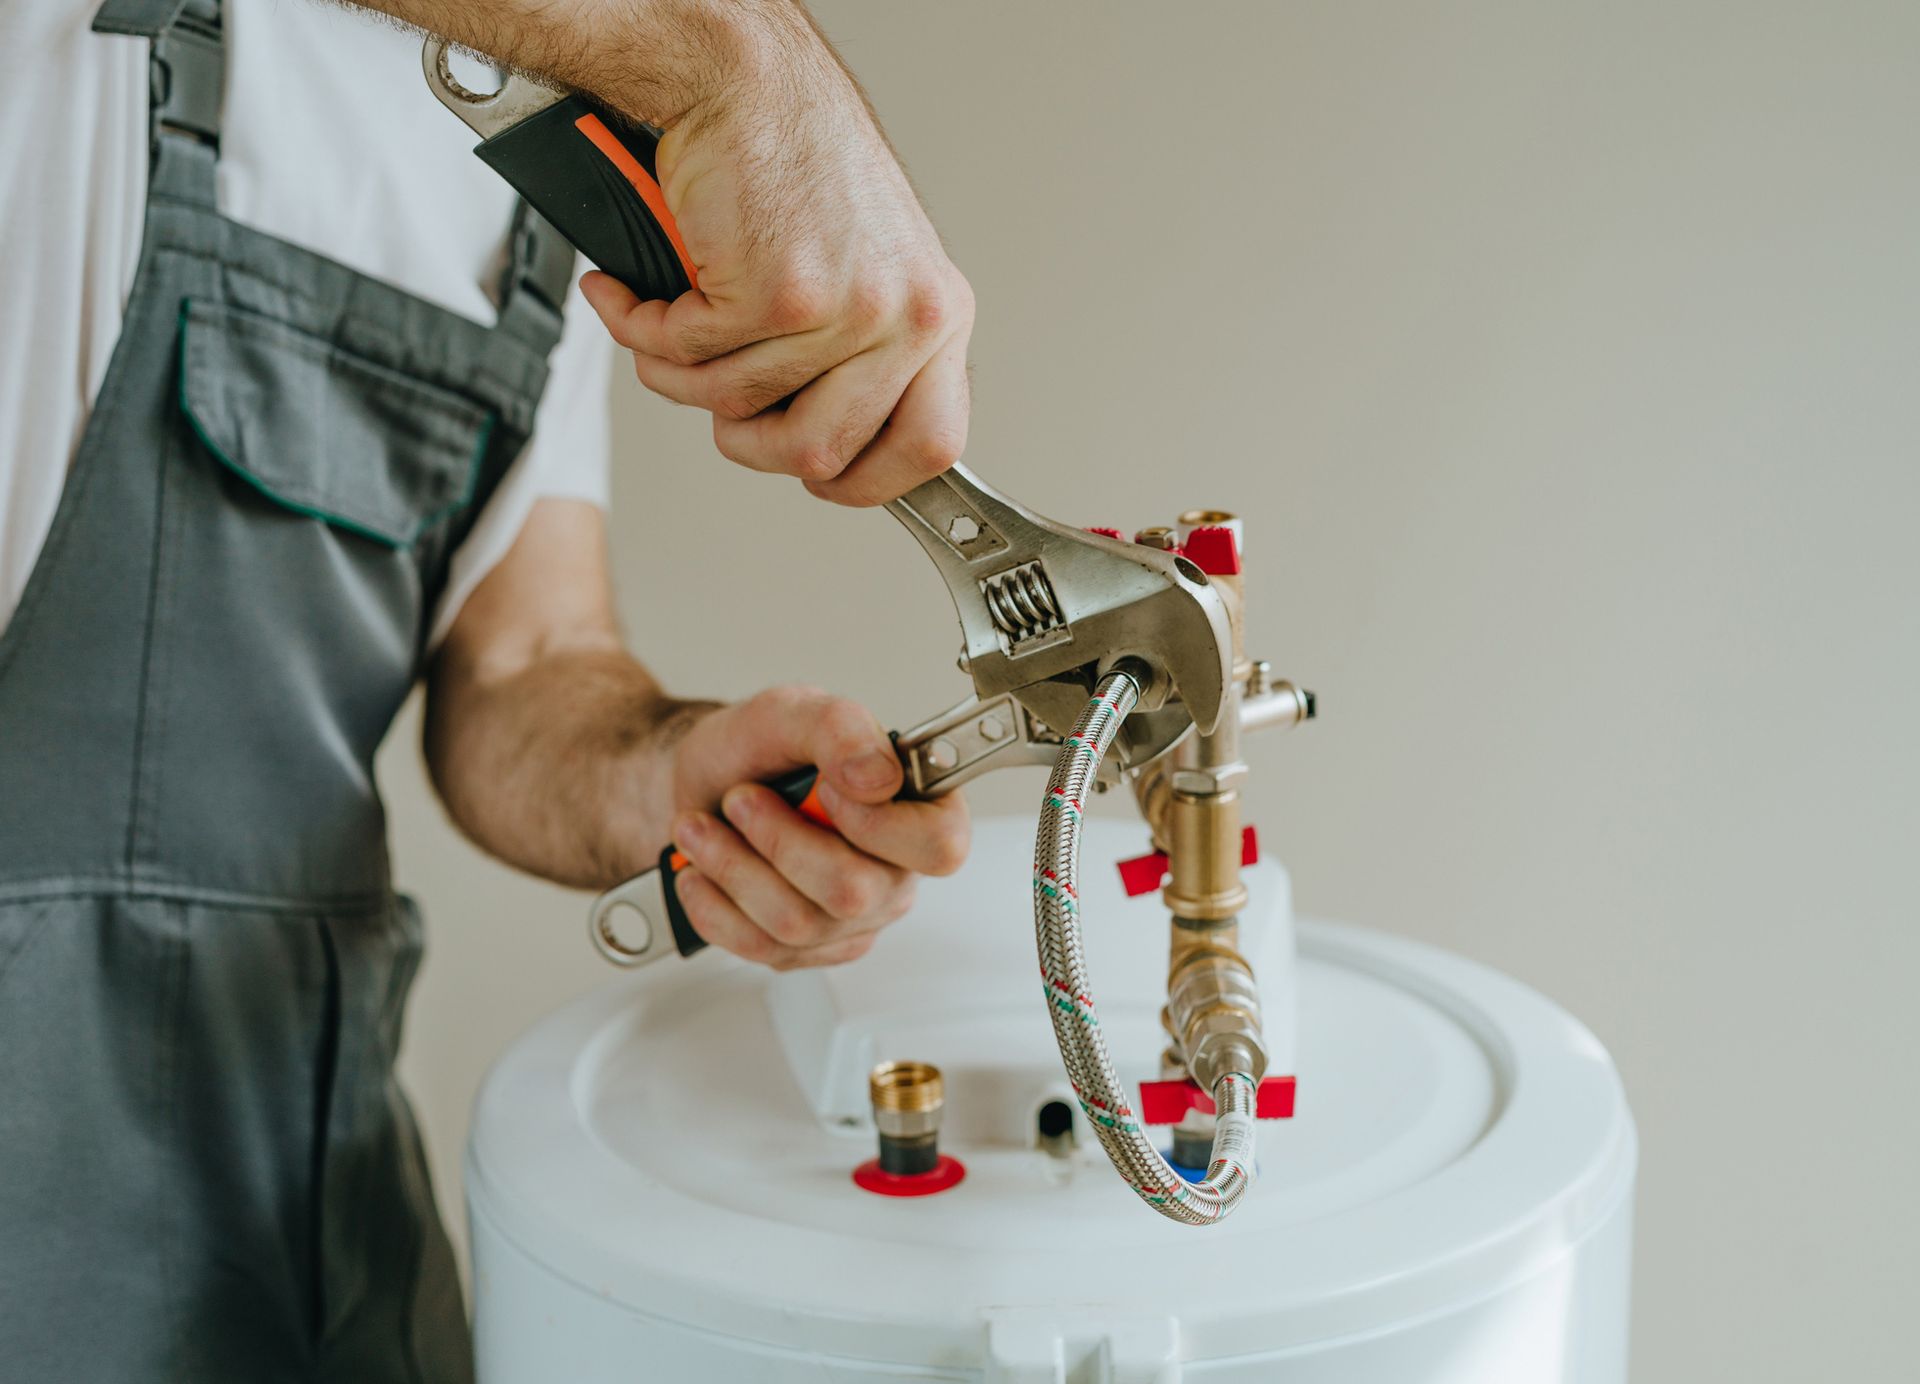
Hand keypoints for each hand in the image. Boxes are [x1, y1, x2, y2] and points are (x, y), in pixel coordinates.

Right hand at [579, 15, 973, 507]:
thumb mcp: (867, 273)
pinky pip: (687, 359)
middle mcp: (905, 315)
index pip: (930, 448)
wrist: (743, 80)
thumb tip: (830, 447)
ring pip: (737, 408)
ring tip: (668, 320)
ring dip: (679, 374)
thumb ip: (863, 359)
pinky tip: (640, 292)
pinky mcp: (776, 293)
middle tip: (716, 395)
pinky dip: (643, 329)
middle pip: (818, 453)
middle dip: (746, 440)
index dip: (865, 481)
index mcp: (937, 317)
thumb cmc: (793, 168)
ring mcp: (844, 309)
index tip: (820, 478)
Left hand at [662, 686, 970, 968]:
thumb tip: (878, 776)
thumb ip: (840, 727)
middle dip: (776, 842)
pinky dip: (713, 905)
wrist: (705, 783)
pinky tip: (700, 872)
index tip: (823, 788)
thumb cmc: (757, 749)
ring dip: (732, 868)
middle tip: (739, 799)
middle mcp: (896, 872)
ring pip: (797, 925)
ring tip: (701, 828)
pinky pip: (761, 948)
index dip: (877, 825)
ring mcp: (854, 919)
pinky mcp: (808, 949)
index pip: (938, 846)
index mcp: (918, 810)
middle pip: (853, 894)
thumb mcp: (789, 712)